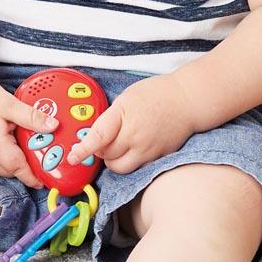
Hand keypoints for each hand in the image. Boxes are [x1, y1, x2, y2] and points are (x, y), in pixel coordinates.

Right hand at [0, 73, 50, 188]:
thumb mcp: (10, 103)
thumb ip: (32, 117)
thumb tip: (53, 126)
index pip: (18, 168)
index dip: (33, 176)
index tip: (44, 180)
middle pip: (11, 171)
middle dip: (26, 166)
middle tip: (40, 154)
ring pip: (2, 168)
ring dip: (14, 162)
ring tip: (23, 144)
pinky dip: (4, 158)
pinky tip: (9, 142)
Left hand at [66, 73, 198, 174]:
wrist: (188, 100)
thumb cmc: (157, 94)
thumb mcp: (126, 98)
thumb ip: (110, 117)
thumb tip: (96, 133)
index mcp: (123, 116)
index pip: (98, 137)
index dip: (83, 149)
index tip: (73, 157)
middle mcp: (135, 136)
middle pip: (107, 156)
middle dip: (100, 151)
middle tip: (102, 141)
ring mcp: (147, 150)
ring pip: (121, 168)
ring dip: (113, 161)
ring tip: (117, 147)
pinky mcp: (158, 158)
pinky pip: (137, 167)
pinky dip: (129, 161)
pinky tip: (132, 148)